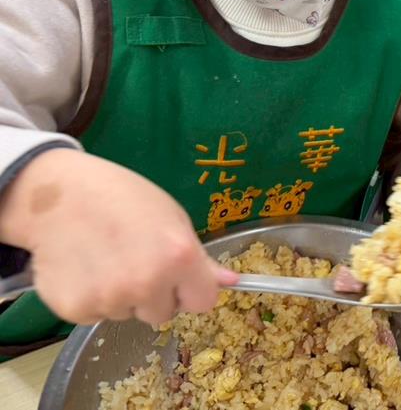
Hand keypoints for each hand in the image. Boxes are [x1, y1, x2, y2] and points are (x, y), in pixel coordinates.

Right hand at [0, 148, 237, 324]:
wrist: (59, 194)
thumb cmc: (123, 198)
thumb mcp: (172, 218)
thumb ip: (200, 258)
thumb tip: (231, 283)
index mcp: (178, 257)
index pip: (204, 303)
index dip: (192, 290)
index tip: (180, 278)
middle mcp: (146, 283)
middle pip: (163, 313)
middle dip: (155, 294)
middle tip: (136, 260)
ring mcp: (109, 299)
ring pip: (128, 313)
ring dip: (122, 295)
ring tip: (107, 258)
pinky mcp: (75, 310)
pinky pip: (95, 315)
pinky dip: (91, 298)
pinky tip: (85, 268)